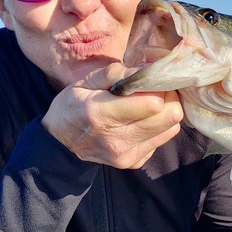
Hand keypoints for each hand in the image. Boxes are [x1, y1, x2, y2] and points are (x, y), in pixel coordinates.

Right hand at [41, 63, 182, 168]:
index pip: (153, 103)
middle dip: (168, 97)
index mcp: (102, 114)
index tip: (150, 78)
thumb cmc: (72, 107)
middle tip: (154, 89)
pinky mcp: (134, 162)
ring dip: (164, 112)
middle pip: (170, 116)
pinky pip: (161, 139)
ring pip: (171, 128)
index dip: (157, 86)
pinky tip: (139, 120)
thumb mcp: (84, 82)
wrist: (59, 146)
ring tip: (147, 104)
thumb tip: (148, 69)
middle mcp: (118, 140)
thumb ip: (117, 73)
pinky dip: (156, 126)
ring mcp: (127, 155)